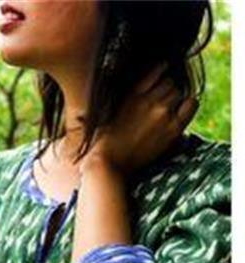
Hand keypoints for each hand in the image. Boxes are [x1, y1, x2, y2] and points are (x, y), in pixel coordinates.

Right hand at [80, 62, 199, 176]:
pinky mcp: (171, 128)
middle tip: (159, 107)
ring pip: (178, 92)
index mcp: (130, 92)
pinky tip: (179, 115)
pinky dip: (188, 106)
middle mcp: (147, 98)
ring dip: (175, 100)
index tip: (157, 85)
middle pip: (170, 82)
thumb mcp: (104, 113)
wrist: (107, 164)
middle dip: (166, 91)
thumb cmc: (101, 144)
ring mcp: (160, 112)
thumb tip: (115, 89)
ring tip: (166, 114)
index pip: (157, 69)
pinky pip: (191, 104)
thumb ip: (117, 98)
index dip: (159, 76)